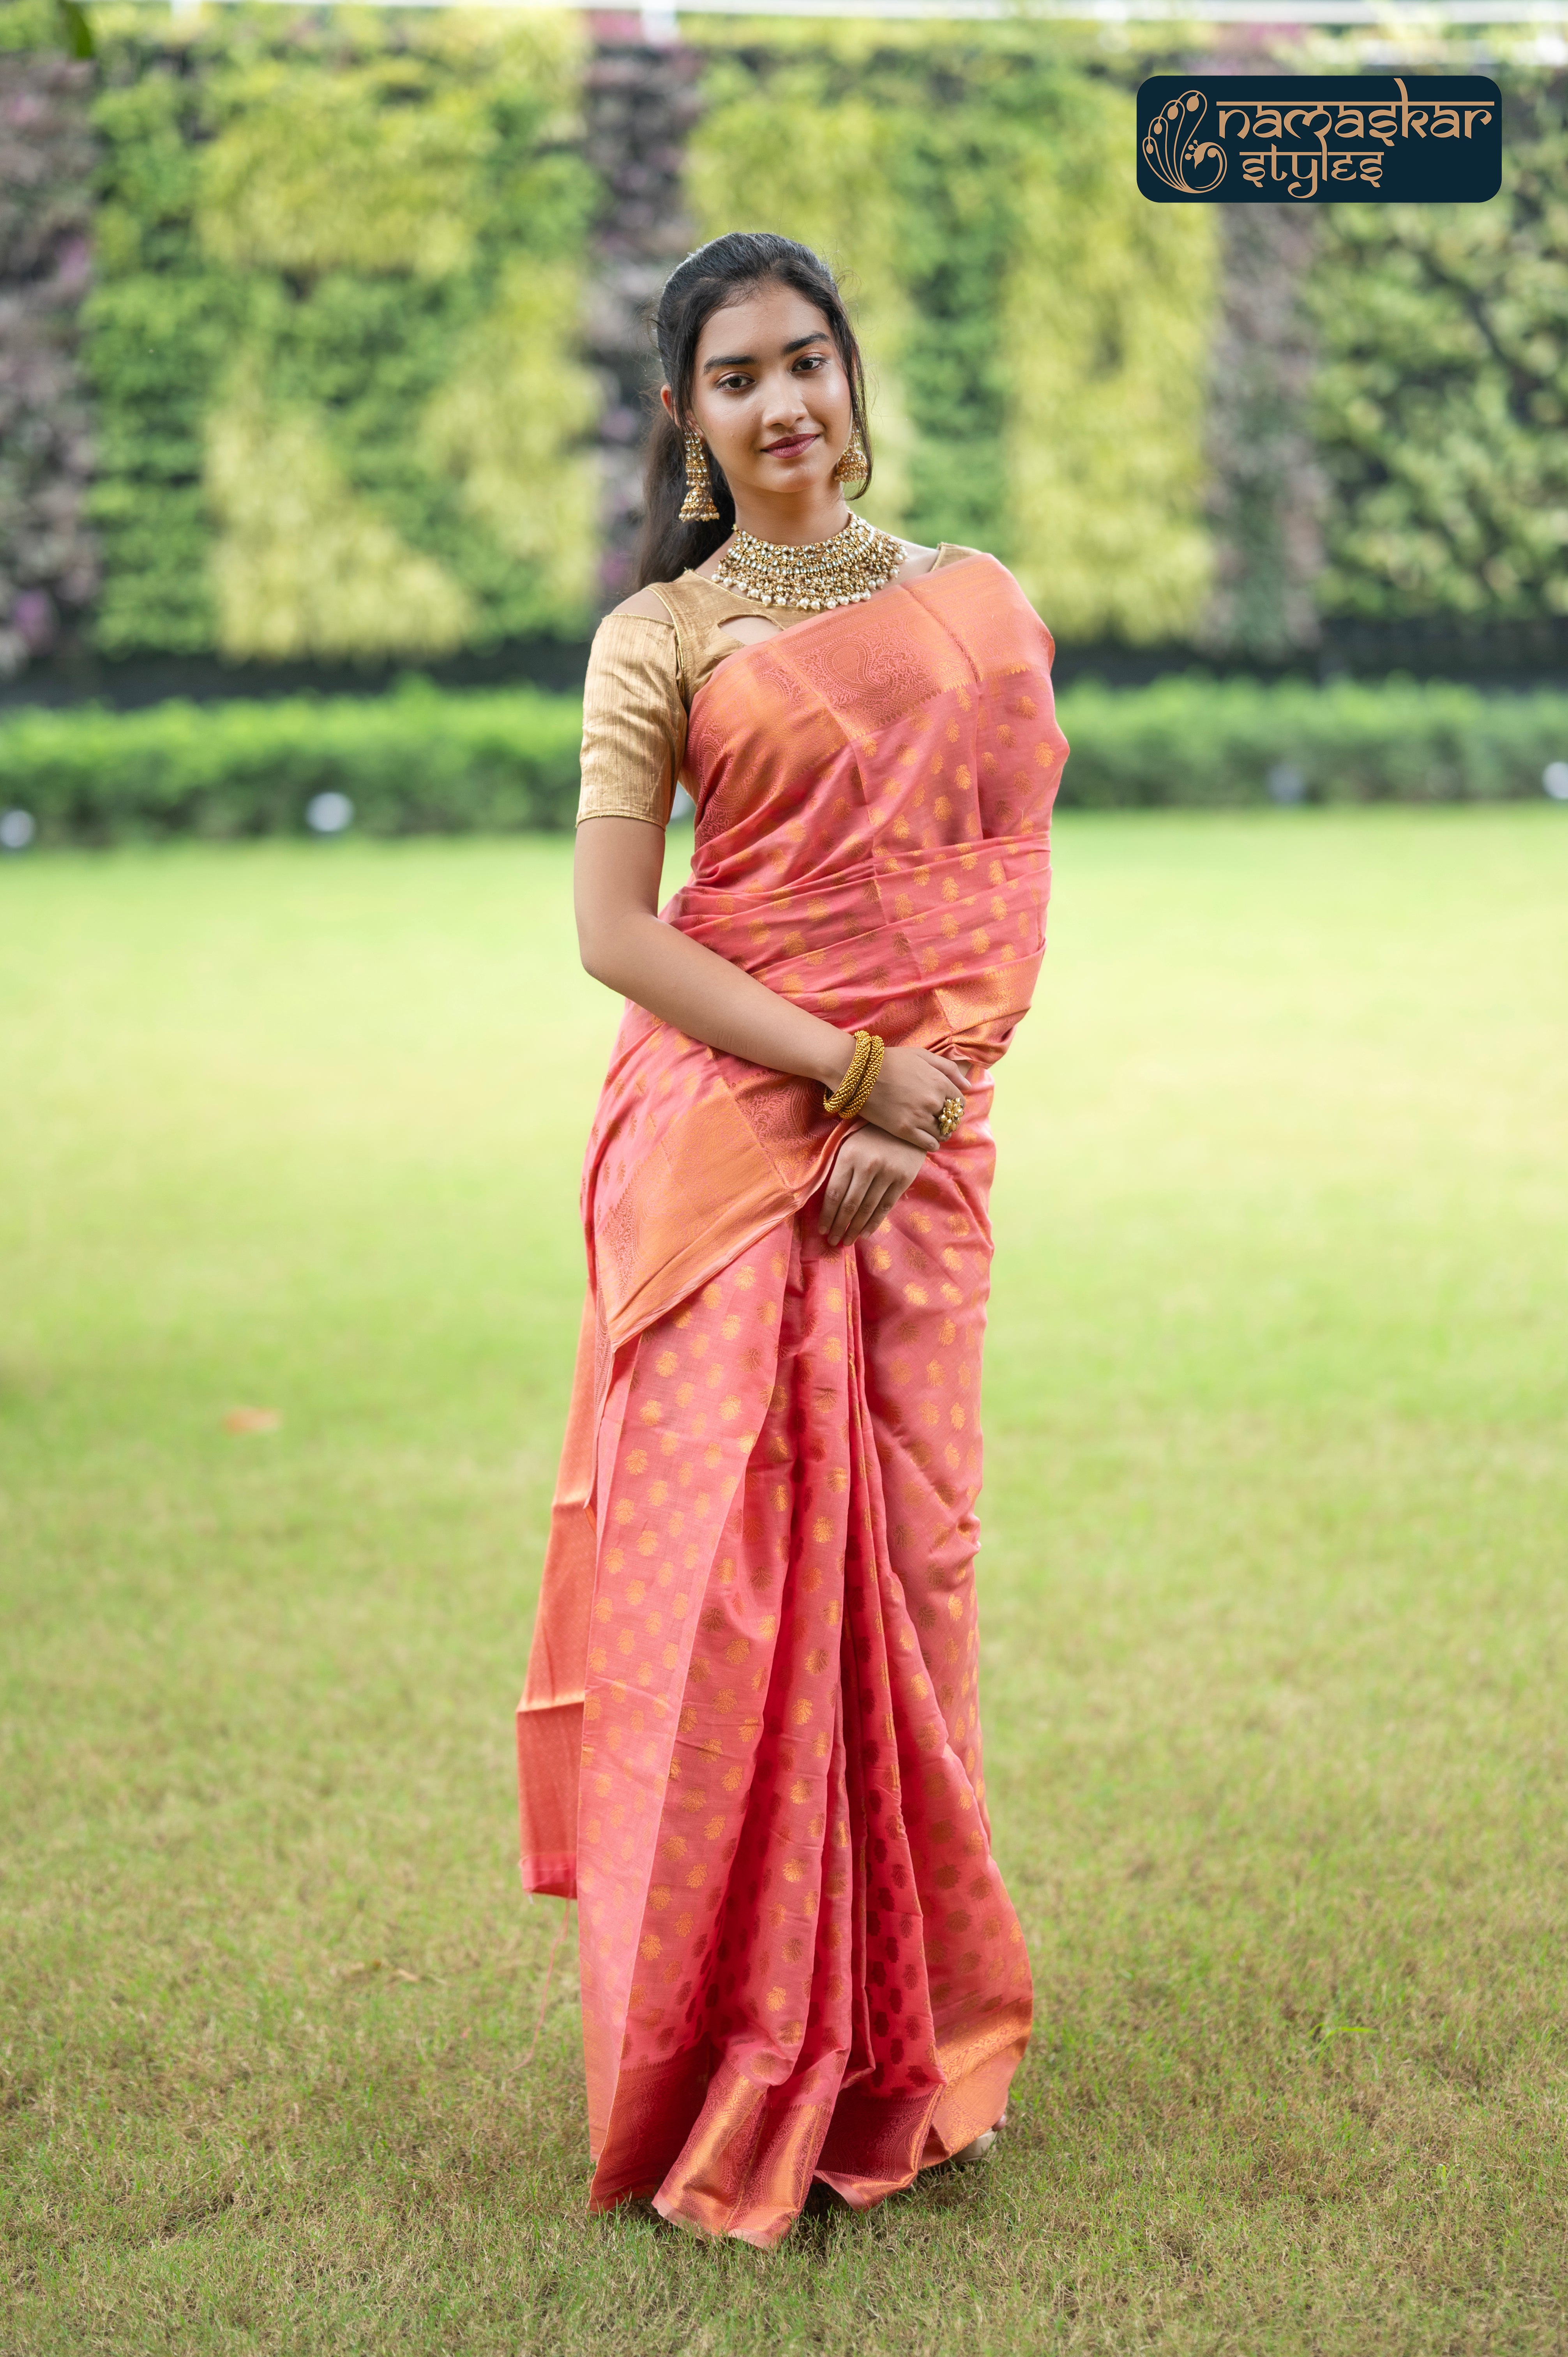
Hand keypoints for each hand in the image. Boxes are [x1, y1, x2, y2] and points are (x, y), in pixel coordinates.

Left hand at [819, 1124, 925, 1248]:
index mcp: (849, 1155)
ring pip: (867, 1209)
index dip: (827, 1214)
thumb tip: (827, 1203)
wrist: (906, 1125)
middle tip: (833, 1242)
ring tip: (847, 1241)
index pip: (834, 1192)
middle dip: (839, 1226)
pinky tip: (865, 1233)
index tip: (822, 1229)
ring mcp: (887, 1173)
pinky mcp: (903, 1179)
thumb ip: (838, 1169)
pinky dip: (874, 1223)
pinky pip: (885, 1207)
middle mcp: (867, 1165)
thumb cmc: (869, 1136)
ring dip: (855, 1228)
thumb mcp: (849, 1144)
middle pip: (849, 1204)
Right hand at [858, 1045, 970, 1151]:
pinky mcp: (904, 1130)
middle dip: (947, 1119)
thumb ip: (947, 1068)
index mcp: (939, 1082)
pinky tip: (928, 1140)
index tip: (947, 1107)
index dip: (954, 1105)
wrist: (859, 1073)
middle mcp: (933, 1101)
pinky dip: (932, 1144)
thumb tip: (967, 1085)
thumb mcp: (922, 1055)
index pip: (959, 1102)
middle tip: (939, 1119)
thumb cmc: (890, 1060)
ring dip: (941, 1133)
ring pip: (941, 1133)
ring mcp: (919, 1117)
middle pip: (951, 1119)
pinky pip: (928, 1144)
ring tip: (933, 1130)